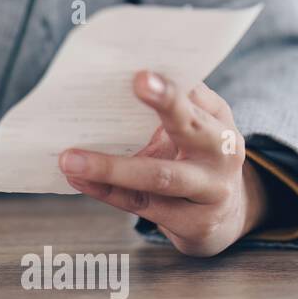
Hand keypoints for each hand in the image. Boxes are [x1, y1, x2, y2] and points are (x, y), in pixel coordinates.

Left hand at [58, 71, 268, 256]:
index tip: (142, 75)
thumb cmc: (197, 158)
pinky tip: (78, 178)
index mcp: (218, 122)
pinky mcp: (193, 224)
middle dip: (165, 105)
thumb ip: (172, 105)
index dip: (170, 89)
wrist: (227, 217)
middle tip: (134, 87)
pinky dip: (106, 190)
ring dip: (111, 168)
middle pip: (191, 130)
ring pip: (159, 177)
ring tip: (70, 159)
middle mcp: (222, 155)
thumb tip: (121, 80)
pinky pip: (141, 204)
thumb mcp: (197, 128)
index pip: (194, 100)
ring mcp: (211, 192)